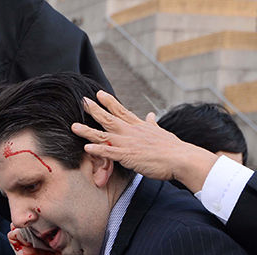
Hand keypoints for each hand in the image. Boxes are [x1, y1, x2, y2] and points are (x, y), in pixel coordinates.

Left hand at [72, 90, 217, 192]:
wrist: (182, 158)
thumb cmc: (173, 148)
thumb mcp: (161, 132)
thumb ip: (151, 124)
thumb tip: (150, 114)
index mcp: (139, 126)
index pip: (122, 110)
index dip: (109, 102)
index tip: (99, 93)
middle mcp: (131, 132)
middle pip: (109, 118)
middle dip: (94, 110)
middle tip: (82, 101)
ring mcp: (129, 143)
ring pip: (104, 135)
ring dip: (88, 130)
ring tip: (74, 126)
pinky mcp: (128, 156)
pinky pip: (109, 153)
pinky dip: (98, 150)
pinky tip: (86, 147)